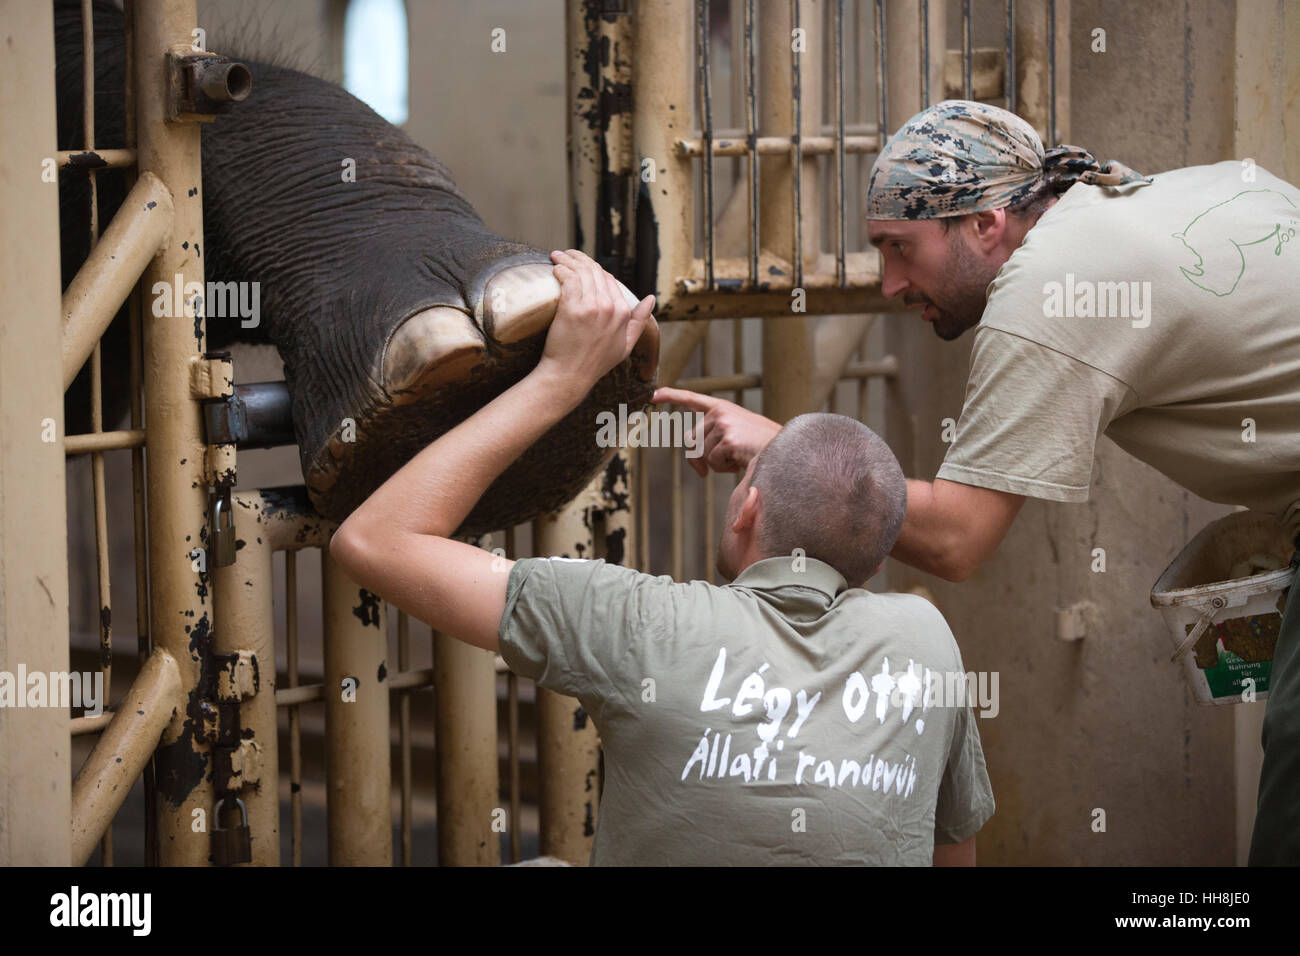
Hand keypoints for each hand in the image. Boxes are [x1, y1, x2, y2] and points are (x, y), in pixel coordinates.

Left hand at [541, 249, 653, 398]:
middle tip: (565, 254)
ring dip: (567, 259)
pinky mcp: (573, 309)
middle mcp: (610, 307)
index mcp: (623, 312)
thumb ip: (639, 321)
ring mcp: (592, 308)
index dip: (594, 270)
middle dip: (579, 258)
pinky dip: (561, 270)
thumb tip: (651, 299)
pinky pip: (568, 279)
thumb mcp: (626, 345)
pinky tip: (555, 268)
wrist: (570, 376)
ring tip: (556, 255)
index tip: (581, 266)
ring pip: (581, 272)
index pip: (610, 280)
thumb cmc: (595, 363)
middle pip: (595, 272)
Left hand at [652, 386, 781, 476]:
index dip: (671, 396)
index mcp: (722, 408)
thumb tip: (698, 467)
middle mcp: (720, 412)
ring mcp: (724, 424)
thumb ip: (713, 442)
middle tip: (724, 462)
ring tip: (740, 456)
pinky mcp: (728, 438)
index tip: (653, 396)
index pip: (692, 399)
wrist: (787, 450)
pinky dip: (726, 468)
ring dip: (718, 463)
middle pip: (690, 441)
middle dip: (701, 457)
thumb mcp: (735, 437)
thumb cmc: (762, 447)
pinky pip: (713, 462)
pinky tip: (742, 460)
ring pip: (701, 454)